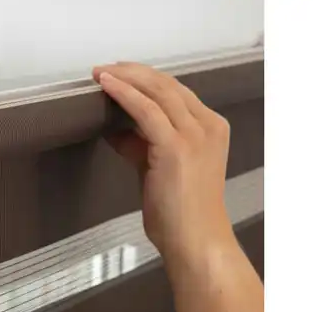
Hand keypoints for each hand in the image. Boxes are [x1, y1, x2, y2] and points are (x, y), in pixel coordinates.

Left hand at [92, 63, 236, 262]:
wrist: (195, 242)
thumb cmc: (181, 216)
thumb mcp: (160, 170)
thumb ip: (142, 147)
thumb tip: (117, 132)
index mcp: (211, 129)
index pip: (176, 93)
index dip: (145, 80)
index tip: (120, 75)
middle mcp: (207, 126)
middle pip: (167, 85)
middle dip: (133, 72)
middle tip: (105, 69)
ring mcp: (194, 134)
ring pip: (156, 90)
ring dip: (125, 77)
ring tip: (100, 73)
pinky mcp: (175, 147)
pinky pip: (145, 110)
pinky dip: (124, 93)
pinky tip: (106, 86)